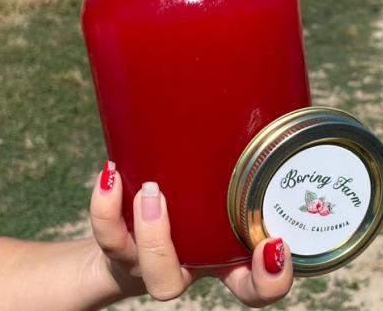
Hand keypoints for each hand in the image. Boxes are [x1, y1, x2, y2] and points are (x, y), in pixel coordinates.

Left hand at [89, 161, 292, 306]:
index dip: (270, 279)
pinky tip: (110, 174)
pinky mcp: (122, 246)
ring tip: (149, 190)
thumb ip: (246, 152)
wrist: (136, 233)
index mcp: (225, 257)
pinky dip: (105, 208)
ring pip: (145, 268)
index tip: (274, 244)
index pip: (254, 287)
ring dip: (146, 232)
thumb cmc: (203, 192)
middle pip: (172, 285)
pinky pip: (110, 238)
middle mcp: (184, 265)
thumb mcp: (228, 175)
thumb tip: (277, 95)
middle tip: (165, 200)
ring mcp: (149, 259)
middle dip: (166, 251)